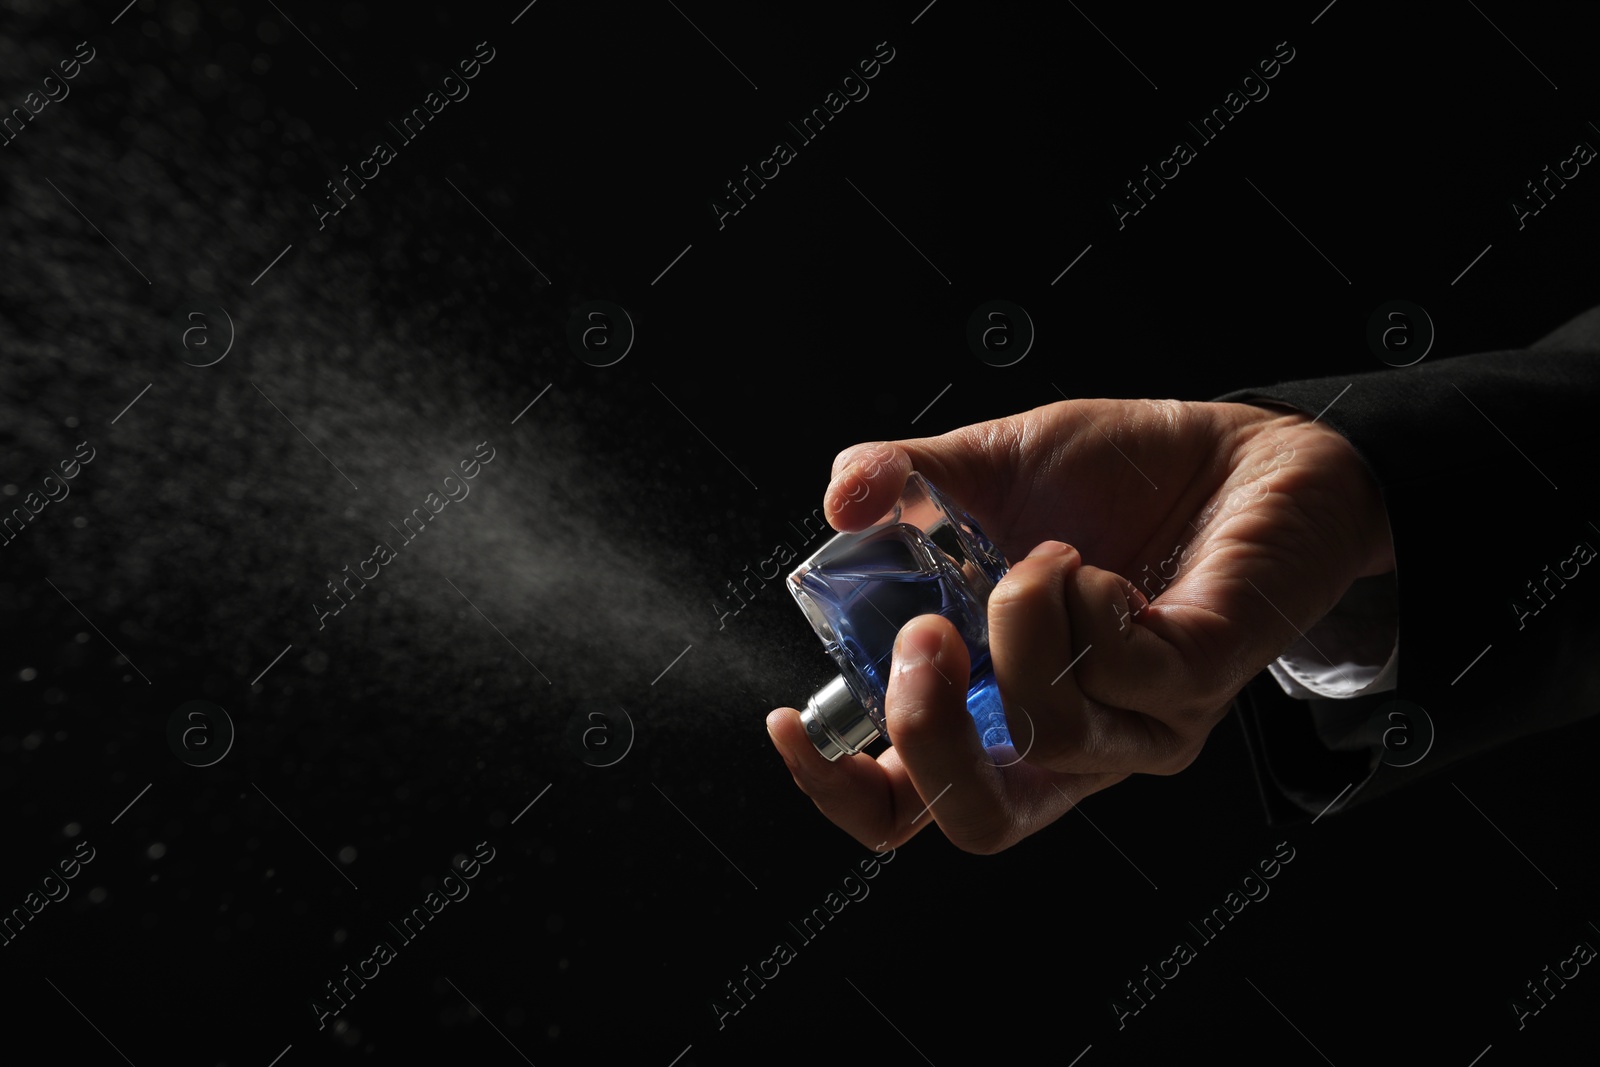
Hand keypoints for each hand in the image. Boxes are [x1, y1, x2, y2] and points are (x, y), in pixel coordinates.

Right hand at [766, 397, 1394, 852]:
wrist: (1244, 449)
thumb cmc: (1119, 475)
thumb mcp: (988, 469)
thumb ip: (902, 482)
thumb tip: (839, 503)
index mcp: (995, 711)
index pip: (907, 806)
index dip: (835, 788)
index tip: (789, 722)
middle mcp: (1066, 742)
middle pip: (974, 820)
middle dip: (925, 727)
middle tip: (927, 632)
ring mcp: (1137, 727)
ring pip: (1047, 729)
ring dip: (1021, 616)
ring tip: (1044, 553)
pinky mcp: (1197, 685)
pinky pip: (1119, 667)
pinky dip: (1085, 595)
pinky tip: (1100, 566)